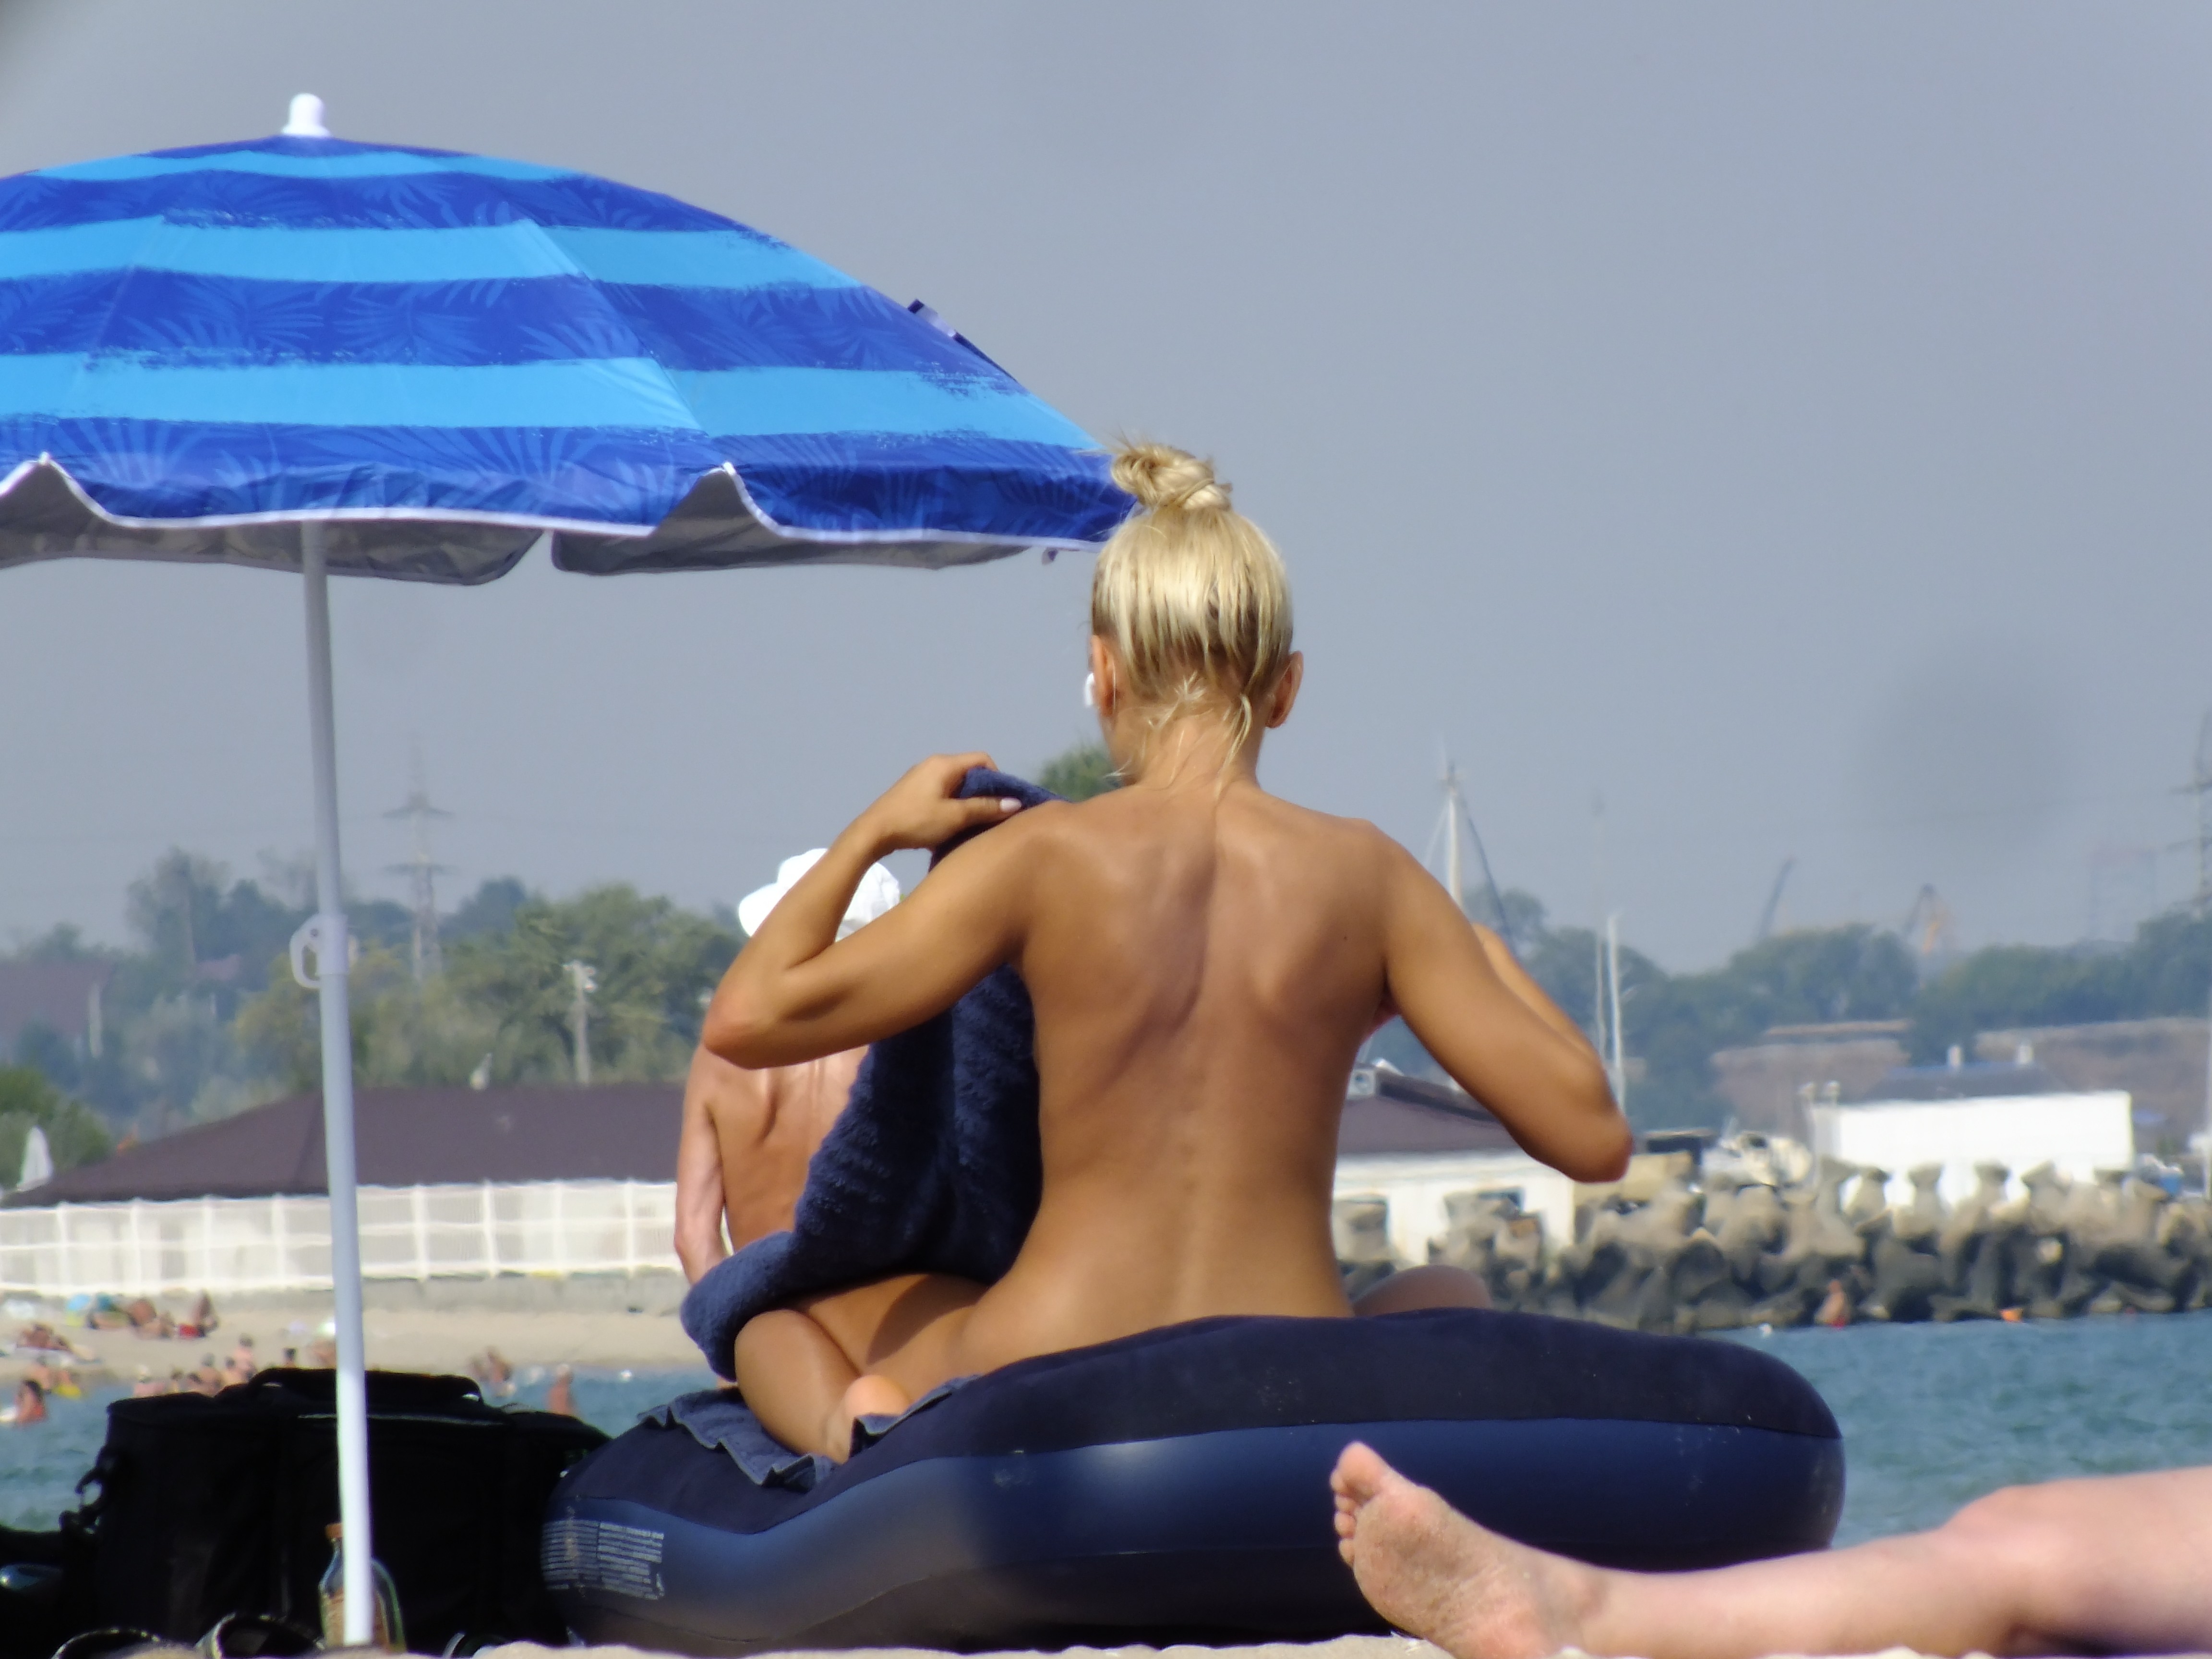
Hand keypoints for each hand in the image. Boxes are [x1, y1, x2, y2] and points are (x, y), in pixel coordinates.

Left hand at [859, 753, 1023, 851]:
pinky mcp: (913, 791)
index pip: (983, 760)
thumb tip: (1015, 803)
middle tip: (990, 815)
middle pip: (970, 772)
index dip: (998, 779)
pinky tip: (951, 824)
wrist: (873, 832)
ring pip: (956, 784)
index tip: (1001, 802)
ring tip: (971, 823)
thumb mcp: (955, 817)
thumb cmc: (916, 822)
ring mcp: (921, 776)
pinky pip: (942, 791)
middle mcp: (933, 764)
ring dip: (968, 801)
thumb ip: (985, 808)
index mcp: (944, 764)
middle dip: (984, 792)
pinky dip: (952, 804)